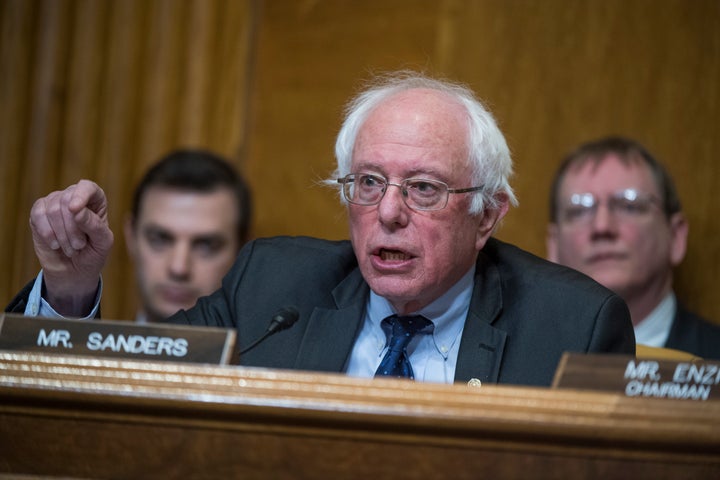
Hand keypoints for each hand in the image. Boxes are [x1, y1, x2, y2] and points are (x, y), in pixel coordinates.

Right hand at [29, 180, 113, 315]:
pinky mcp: (38, 213)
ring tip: (70, 249)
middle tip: (79, 246)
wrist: (74, 271)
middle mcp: (74, 197)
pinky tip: (55, 244)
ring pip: (53, 209)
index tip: (75, 208)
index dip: (81, 195)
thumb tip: (77, 209)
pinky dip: (47, 233)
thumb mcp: (102, 243)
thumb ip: (94, 225)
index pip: (87, 187)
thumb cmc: (93, 254)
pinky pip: (38, 215)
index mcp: (95, 201)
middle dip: (73, 228)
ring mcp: (55, 203)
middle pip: (68, 201)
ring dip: (62, 235)